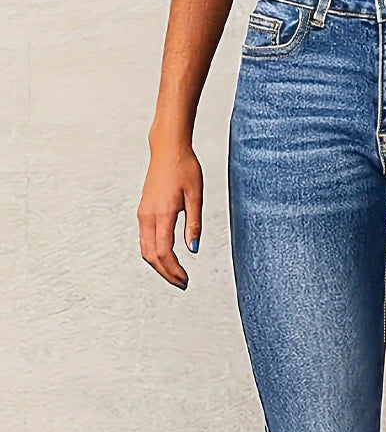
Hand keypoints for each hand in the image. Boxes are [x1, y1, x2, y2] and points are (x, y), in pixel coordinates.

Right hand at [137, 136, 202, 289]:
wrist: (167, 148)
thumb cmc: (184, 167)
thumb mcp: (196, 195)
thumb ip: (194, 223)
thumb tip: (193, 248)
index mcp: (162, 213)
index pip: (164, 252)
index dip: (173, 270)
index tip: (185, 279)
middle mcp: (148, 215)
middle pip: (151, 256)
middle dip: (166, 273)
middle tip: (182, 283)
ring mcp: (143, 213)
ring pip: (145, 249)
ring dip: (159, 265)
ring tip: (176, 274)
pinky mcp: (143, 211)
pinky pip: (145, 240)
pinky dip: (154, 254)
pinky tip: (167, 258)